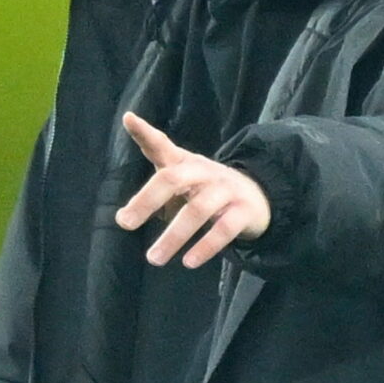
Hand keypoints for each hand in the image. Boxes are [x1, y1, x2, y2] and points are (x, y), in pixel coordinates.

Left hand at [115, 112, 271, 268]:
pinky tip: (189, 262)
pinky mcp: (244, 212)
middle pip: (174, 179)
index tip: (129, 120)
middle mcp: (205, 172)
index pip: (163, 144)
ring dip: (174, 236)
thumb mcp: (184, 172)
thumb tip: (125, 170)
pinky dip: (205, 247)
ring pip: (197, 210)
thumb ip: (156, 161)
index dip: (146, 133)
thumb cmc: (208, 187)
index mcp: (187, 162)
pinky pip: (224, 230)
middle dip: (147, 201)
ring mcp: (226, 191)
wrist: (259, 196)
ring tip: (154, 258)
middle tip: (125, 223)